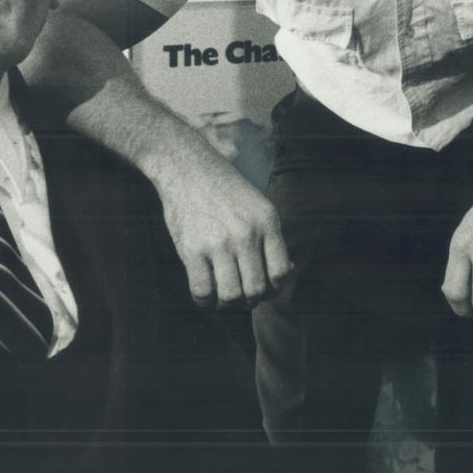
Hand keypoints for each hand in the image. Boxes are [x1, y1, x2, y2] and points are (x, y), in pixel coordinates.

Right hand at [154, 147, 290, 307]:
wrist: (187, 167)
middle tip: (240, 296)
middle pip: (256, 290)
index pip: (280, 273)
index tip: (262, 287)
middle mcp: (246, 233)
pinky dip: (204, 302)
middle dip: (249, 301)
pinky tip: (204, 295)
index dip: (273, 289)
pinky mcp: (191, 249)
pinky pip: (202, 292)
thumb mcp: (258, 206)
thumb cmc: (225, 190)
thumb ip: (271, 239)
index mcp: (267, 222)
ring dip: (227, 305)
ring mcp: (218, 242)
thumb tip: (284, 274)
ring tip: (222, 297)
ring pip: (231, 296)